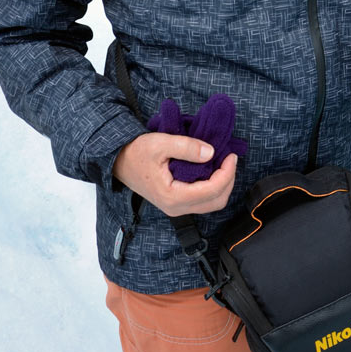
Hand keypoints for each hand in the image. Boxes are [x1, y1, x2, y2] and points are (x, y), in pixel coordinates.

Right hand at [113, 132, 237, 216]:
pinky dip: (214, 186)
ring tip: (223, 162)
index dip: (227, 173)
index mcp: (173, 196)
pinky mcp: (177, 203)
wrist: (119, 162)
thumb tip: (211, 152)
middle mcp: (176, 208)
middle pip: (216, 201)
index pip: (211, 190)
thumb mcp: (160, 143)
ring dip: (223, 184)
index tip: (231, 155)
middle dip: (228, 180)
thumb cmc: (137, 152)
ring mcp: (177, 207)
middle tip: (230, 158)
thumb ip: (186, 147)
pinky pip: (203, 200)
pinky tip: (213, 169)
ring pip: (211, 203)